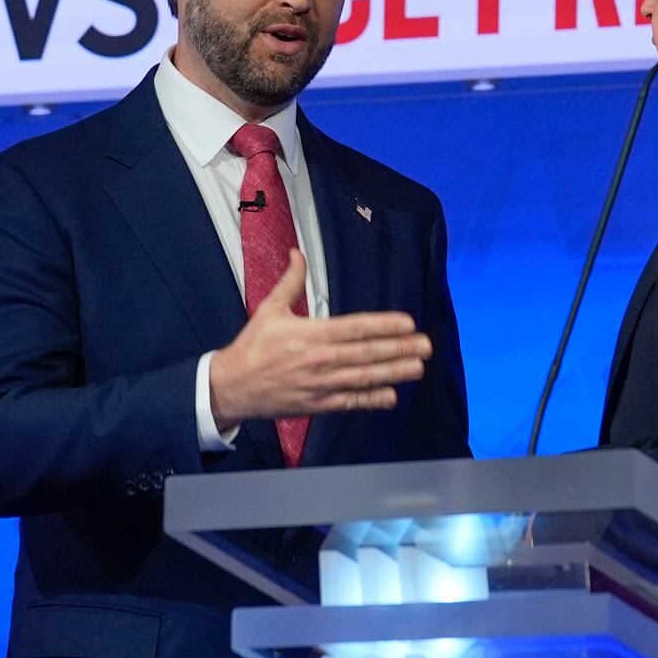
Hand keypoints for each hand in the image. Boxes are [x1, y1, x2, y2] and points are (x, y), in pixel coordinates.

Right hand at [208, 248, 431, 427]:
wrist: (232, 386)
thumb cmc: (252, 347)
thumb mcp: (270, 309)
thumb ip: (290, 282)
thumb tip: (296, 252)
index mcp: (310, 334)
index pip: (355, 328)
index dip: (383, 325)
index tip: (407, 322)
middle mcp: (319, 360)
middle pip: (366, 354)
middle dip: (399, 349)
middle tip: (426, 344)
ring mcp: (320, 384)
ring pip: (363, 379)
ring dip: (393, 373)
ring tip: (418, 367)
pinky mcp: (318, 404)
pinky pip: (350, 402)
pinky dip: (371, 400)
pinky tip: (392, 396)